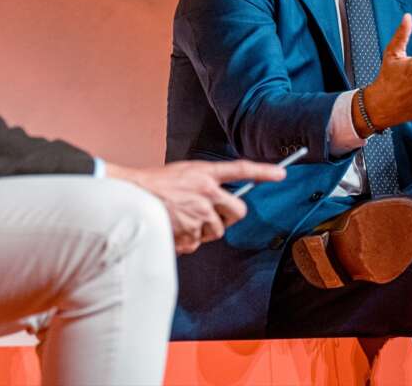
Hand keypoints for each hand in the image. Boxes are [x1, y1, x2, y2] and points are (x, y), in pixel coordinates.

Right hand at [106, 159, 284, 253]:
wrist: (129, 198)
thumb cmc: (154, 185)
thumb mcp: (182, 175)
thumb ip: (204, 186)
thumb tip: (219, 205)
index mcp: (204, 173)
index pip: (241, 169)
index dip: (263, 172)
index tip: (282, 173)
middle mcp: (206, 193)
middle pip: (238, 212)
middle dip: (230, 217)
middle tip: (214, 216)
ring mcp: (199, 214)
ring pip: (216, 231)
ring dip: (204, 230)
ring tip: (182, 219)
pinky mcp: (189, 232)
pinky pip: (197, 243)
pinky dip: (187, 241)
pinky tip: (173, 229)